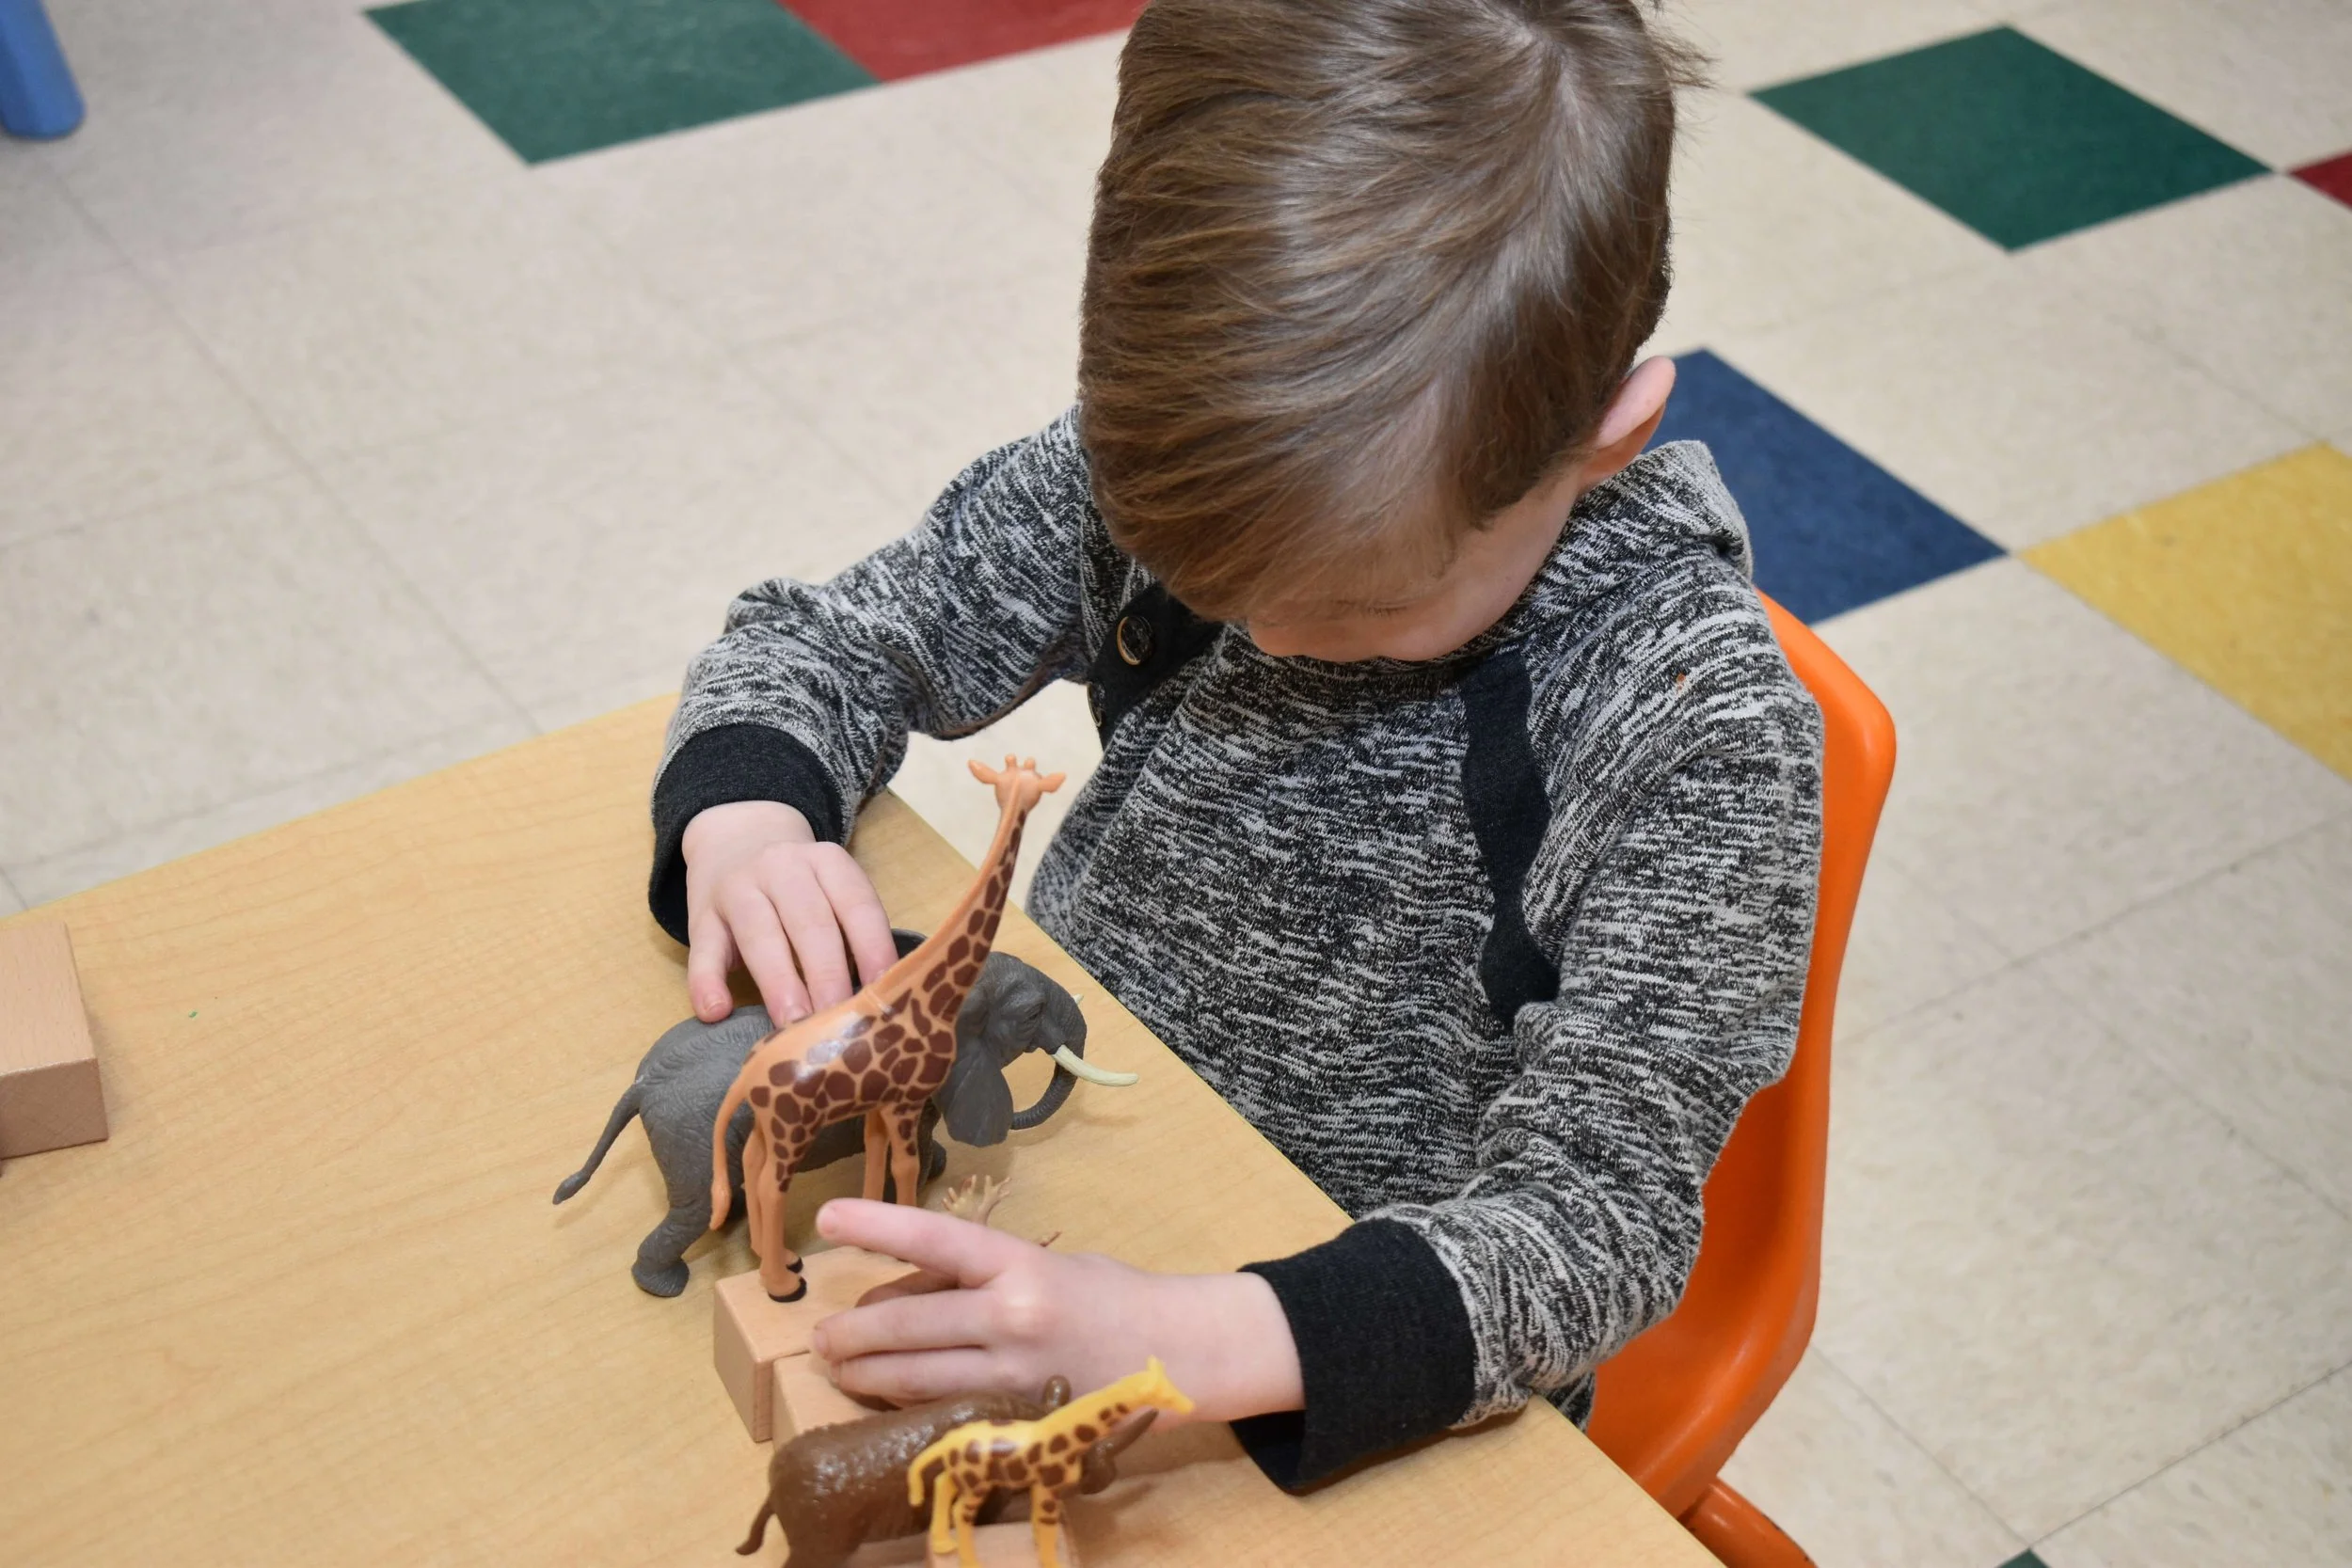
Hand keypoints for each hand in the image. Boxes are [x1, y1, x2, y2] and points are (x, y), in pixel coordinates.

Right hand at [679, 800, 899, 1024]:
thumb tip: (876, 995)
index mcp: (827, 862)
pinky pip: (702, 950)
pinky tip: (716, 1011)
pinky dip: (706, 982)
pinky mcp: (700, 915)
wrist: (735, 836)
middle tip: (838, 1022)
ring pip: (760, 935)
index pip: (856, 905)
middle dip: (827, 976)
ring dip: (779, 983)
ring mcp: (738, 888)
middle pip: (810, 923)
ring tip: (792, 1026)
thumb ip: (849, 927)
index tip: (881, 993)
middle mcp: (783, 867)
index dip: (873, 949)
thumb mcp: (829, 885)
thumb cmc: (797, 882)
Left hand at [808, 1200, 1304, 1424]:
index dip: (875, 1226)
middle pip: (905, 1325)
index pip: (933, 1238)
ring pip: (912, 1381)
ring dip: (863, 1375)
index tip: (828, 1218)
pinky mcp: (1016, 1423)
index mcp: (1021, 1266)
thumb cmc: (1112, 1297)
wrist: (1182, 1355)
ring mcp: (1012, 1378)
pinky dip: (906, 1409)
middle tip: (821, 1334)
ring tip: (838, 1366)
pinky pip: (942, 1416)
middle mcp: (1011, 1319)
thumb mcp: (1048, 1263)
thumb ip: (977, 1274)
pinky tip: (884, 1402)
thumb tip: (901, 1288)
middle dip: (851, 1332)